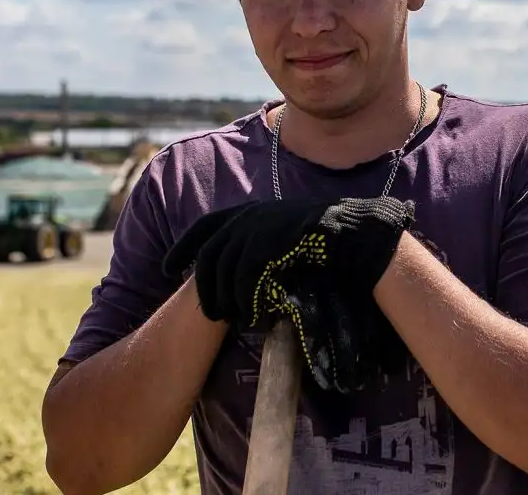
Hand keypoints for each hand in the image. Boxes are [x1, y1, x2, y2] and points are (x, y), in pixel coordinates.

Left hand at [161, 195, 414, 325]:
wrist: (359, 236)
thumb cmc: (327, 243)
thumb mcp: (285, 240)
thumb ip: (260, 249)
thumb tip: (237, 272)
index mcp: (251, 210)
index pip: (205, 227)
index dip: (182, 248)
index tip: (168, 268)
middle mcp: (252, 214)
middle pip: (210, 253)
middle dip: (204, 285)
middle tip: (209, 311)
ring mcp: (262, 225)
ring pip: (225, 267)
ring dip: (225, 296)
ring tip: (232, 317)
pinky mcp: (273, 240)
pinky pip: (246, 275)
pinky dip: (246, 297)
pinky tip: (251, 314)